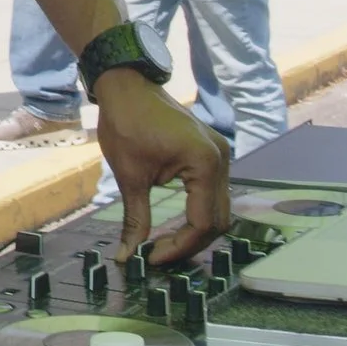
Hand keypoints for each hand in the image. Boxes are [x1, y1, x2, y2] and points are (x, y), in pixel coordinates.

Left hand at [92, 70, 230, 265]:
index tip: (152, 258)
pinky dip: (198, 212)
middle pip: (219, 220)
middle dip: (190, 242)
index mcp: (205, 163)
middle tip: (158, 255)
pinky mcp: (212, 154)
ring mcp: (220, 155)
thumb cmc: (126, 124)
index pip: (202, 222)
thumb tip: (126, 255)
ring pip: (220, 209)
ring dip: (196, 230)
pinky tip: (175, 223)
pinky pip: (213, 192)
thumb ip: (135, 219)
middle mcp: (221, 159)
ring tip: (165, 243)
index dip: (179, 246)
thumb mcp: (129, 176)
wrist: (127, 87)